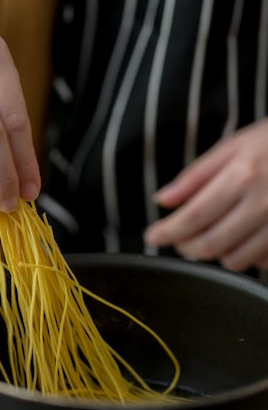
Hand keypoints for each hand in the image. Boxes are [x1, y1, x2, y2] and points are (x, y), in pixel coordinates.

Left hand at [144, 118, 267, 271]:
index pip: (194, 216)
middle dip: (186, 246)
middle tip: (179, 238)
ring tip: (210, 235)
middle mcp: (262, 204)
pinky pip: (260, 262)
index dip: (168, 231)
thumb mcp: (233, 147)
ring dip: (214, 253)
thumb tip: (162, 199)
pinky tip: (241, 238)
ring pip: (234, 260)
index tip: (153, 236)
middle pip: (210, 244)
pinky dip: (245, 256)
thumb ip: (195, 176)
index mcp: (242, 177)